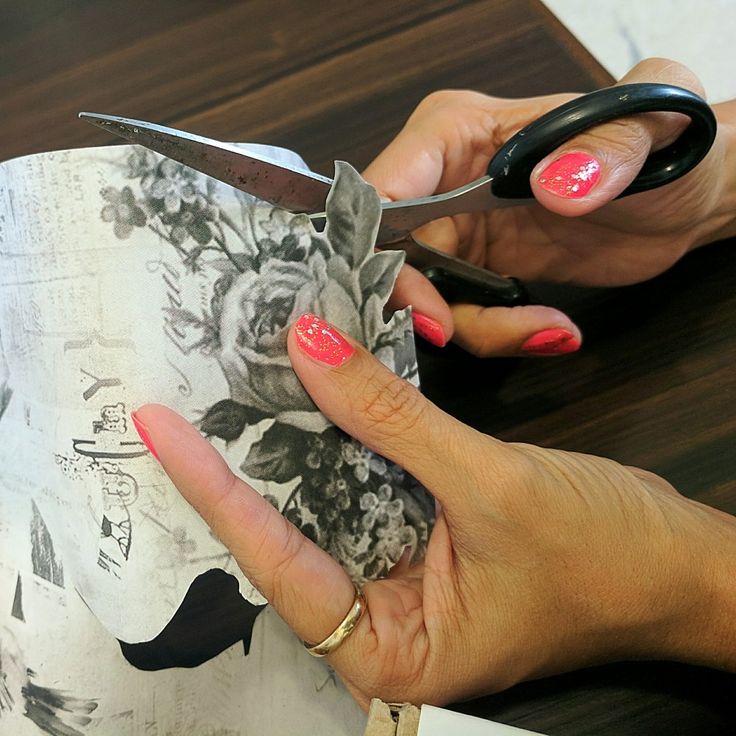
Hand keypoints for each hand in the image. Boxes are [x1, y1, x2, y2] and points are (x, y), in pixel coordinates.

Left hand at [133, 314, 735, 708]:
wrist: (681, 562)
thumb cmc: (606, 554)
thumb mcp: (493, 485)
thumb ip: (394, 418)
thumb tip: (312, 347)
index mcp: (390, 649)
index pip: (280, 562)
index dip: (218, 493)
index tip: (162, 433)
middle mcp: (383, 615)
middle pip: (295, 531)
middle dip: (247, 461)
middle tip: (189, 400)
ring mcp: (403, 570)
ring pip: (330, 499)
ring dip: (296, 440)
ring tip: (232, 385)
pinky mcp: (422, 531)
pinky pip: (369, 480)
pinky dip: (346, 435)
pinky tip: (314, 391)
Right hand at [367, 58, 735, 355]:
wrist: (677, 200)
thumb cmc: (659, 149)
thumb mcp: (646, 133)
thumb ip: (605, 148)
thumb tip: (555, 185)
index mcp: (453, 133)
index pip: (382, 190)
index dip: (380, 250)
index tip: (425, 303)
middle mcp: (440, 181)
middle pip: (384, 252)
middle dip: (417, 302)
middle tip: (458, 331)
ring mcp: (454, 229)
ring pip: (418, 295)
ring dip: (470, 328)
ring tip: (543, 330)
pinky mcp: (473, 270)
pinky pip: (457, 315)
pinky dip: (493, 334)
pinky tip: (548, 330)